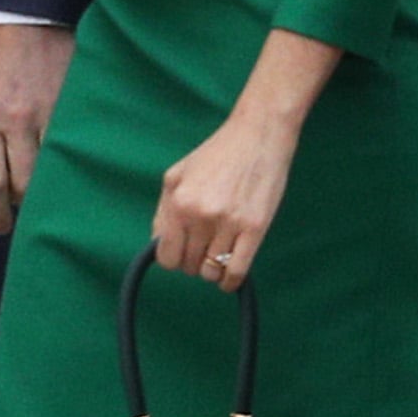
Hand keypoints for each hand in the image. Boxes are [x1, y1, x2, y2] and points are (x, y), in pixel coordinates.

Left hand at [0, 22, 74, 233]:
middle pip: (10, 185)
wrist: (25, 11)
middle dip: (3, 213)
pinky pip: (64, 150)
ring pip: (42, 175)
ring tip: (33, 205)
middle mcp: (12, 122)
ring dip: (34, 195)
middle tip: (3, 226)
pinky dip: (59, 167)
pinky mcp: (67, 108)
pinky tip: (58, 174)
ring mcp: (44, 117)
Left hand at [151, 30, 341, 290]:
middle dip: (193, 262)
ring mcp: (229, 223)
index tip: (183, 251)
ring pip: (212, 271)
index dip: (173, 258)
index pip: (166, 257)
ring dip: (213, 270)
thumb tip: (159, 244)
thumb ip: (163, 212)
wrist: (258, 134)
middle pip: (189, 266)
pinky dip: (230, 281)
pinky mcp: (255, 228)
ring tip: (218, 254)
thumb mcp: (177, 175)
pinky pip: (237, 271)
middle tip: (204, 248)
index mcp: (179, 203)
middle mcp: (201, 216)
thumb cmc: (217, 154)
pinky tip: (229, 277)